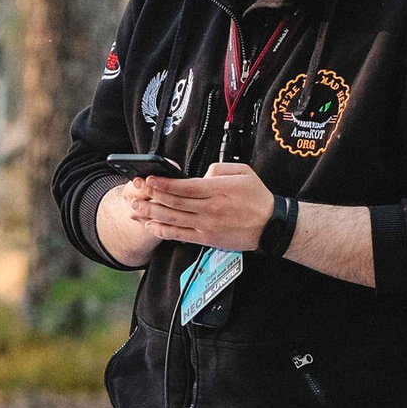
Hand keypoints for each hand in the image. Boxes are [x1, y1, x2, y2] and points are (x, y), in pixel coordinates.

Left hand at [132, 162, 274, 251]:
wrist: (270, 225)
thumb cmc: (257, 197)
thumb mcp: (243, 172)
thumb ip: (219, 168)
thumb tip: (201, 174)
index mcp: (216, 190)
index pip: (183, 187)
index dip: (163, 183)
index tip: (149, 179)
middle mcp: (209, 209)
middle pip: (173, 202)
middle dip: (151, 196)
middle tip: (136, 191)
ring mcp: (206, 225)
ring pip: (172, 219)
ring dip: (151, 213)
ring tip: (136, 208)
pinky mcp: (207, 239)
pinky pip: (180, 235)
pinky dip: (163, 231)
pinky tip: (151, 226)